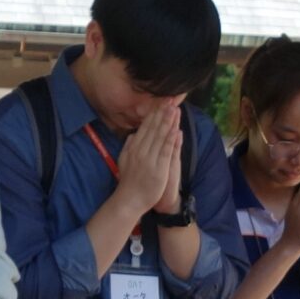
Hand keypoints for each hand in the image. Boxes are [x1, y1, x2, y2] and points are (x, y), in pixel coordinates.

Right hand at [113, 100, 183, 216]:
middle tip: (169, 99)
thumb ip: (129, 146)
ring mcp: (149, 158)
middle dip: (162, 113)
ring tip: (174, 108)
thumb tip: (133, 134)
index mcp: (134, 147)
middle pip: (153, 128)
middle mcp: (141, 150)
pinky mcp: (158, 168)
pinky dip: (171, 138)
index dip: (154, 113)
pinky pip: (165, 150)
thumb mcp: (124, 159)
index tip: (160, 102)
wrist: (129, 199)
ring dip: (168, 121)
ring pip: (160, 136)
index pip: (145, 126)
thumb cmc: (129, 181)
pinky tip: (176, 128)